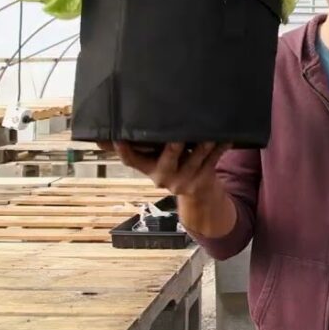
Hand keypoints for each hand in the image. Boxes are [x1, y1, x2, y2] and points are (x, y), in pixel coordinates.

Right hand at [98, 141, 230, 195]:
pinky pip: (213, 161)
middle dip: (173, 148)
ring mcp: (185, 180)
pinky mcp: (204, 179)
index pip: (131, 160)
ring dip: (203, 145)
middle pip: (167, 159)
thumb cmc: (172, 167)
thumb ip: (138, 148)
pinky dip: (220, 149)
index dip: (123, 150)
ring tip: (208, 132)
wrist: (198, 197)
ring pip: (195, 159)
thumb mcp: (153, 161)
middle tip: (177, 136)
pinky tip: (226, 138)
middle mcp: (164, 177)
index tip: (118, 137)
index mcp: (148, 169)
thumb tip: (102, 135)